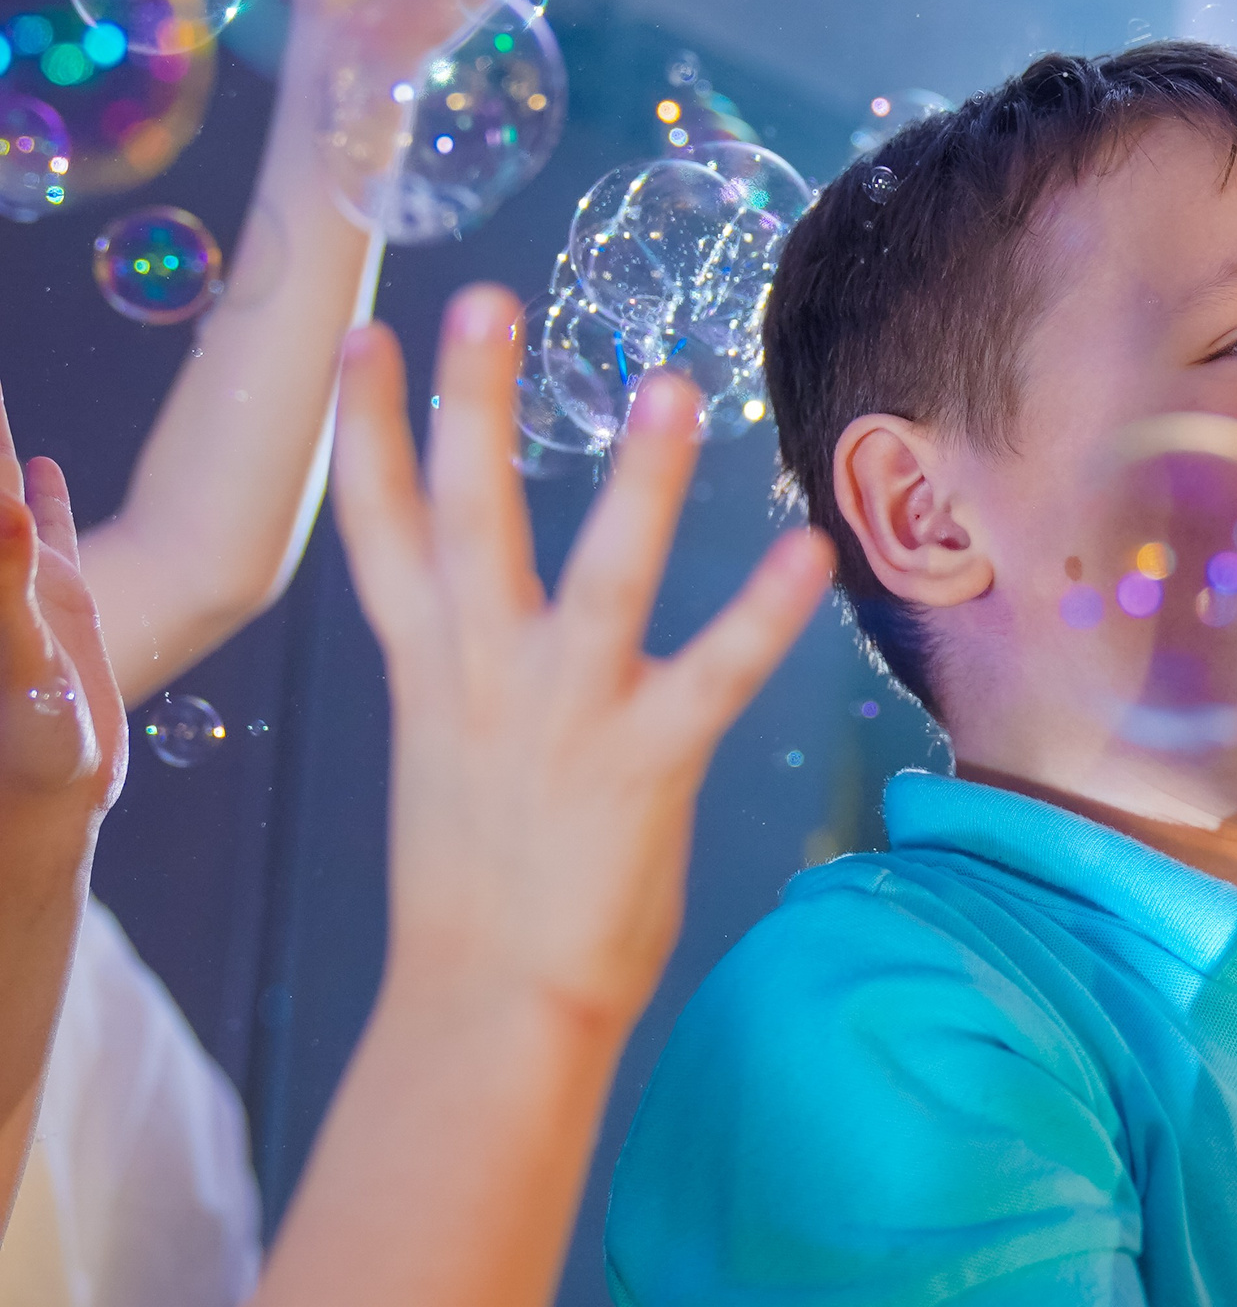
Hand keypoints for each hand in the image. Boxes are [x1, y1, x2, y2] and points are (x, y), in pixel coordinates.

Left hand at [0, 384, 122, 834]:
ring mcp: (18, 576)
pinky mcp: (49, 606)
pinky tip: (32, 465)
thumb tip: (1, 495)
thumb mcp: (27, 661)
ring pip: (0, 485)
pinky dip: (31, 490)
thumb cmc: (31, 752)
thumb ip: (11, 580)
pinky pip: (36, 529)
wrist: (38, 811)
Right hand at [329, 286, 832, 1030]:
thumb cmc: (479, 881)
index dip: (365, 431)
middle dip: (470, 405)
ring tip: (666, 384)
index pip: (378, 531)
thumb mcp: (447, 752)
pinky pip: (714, 674)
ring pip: (600, 575)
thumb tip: (476, 620)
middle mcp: (484, 676)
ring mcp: (564, 718)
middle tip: (487, 298)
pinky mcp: (645, 765)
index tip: (360, 338)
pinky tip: (805, 548)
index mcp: (429, 671)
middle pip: (466, 517)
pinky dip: (760, 612)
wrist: (486, 1007)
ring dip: (635, 481)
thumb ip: (463, 672)